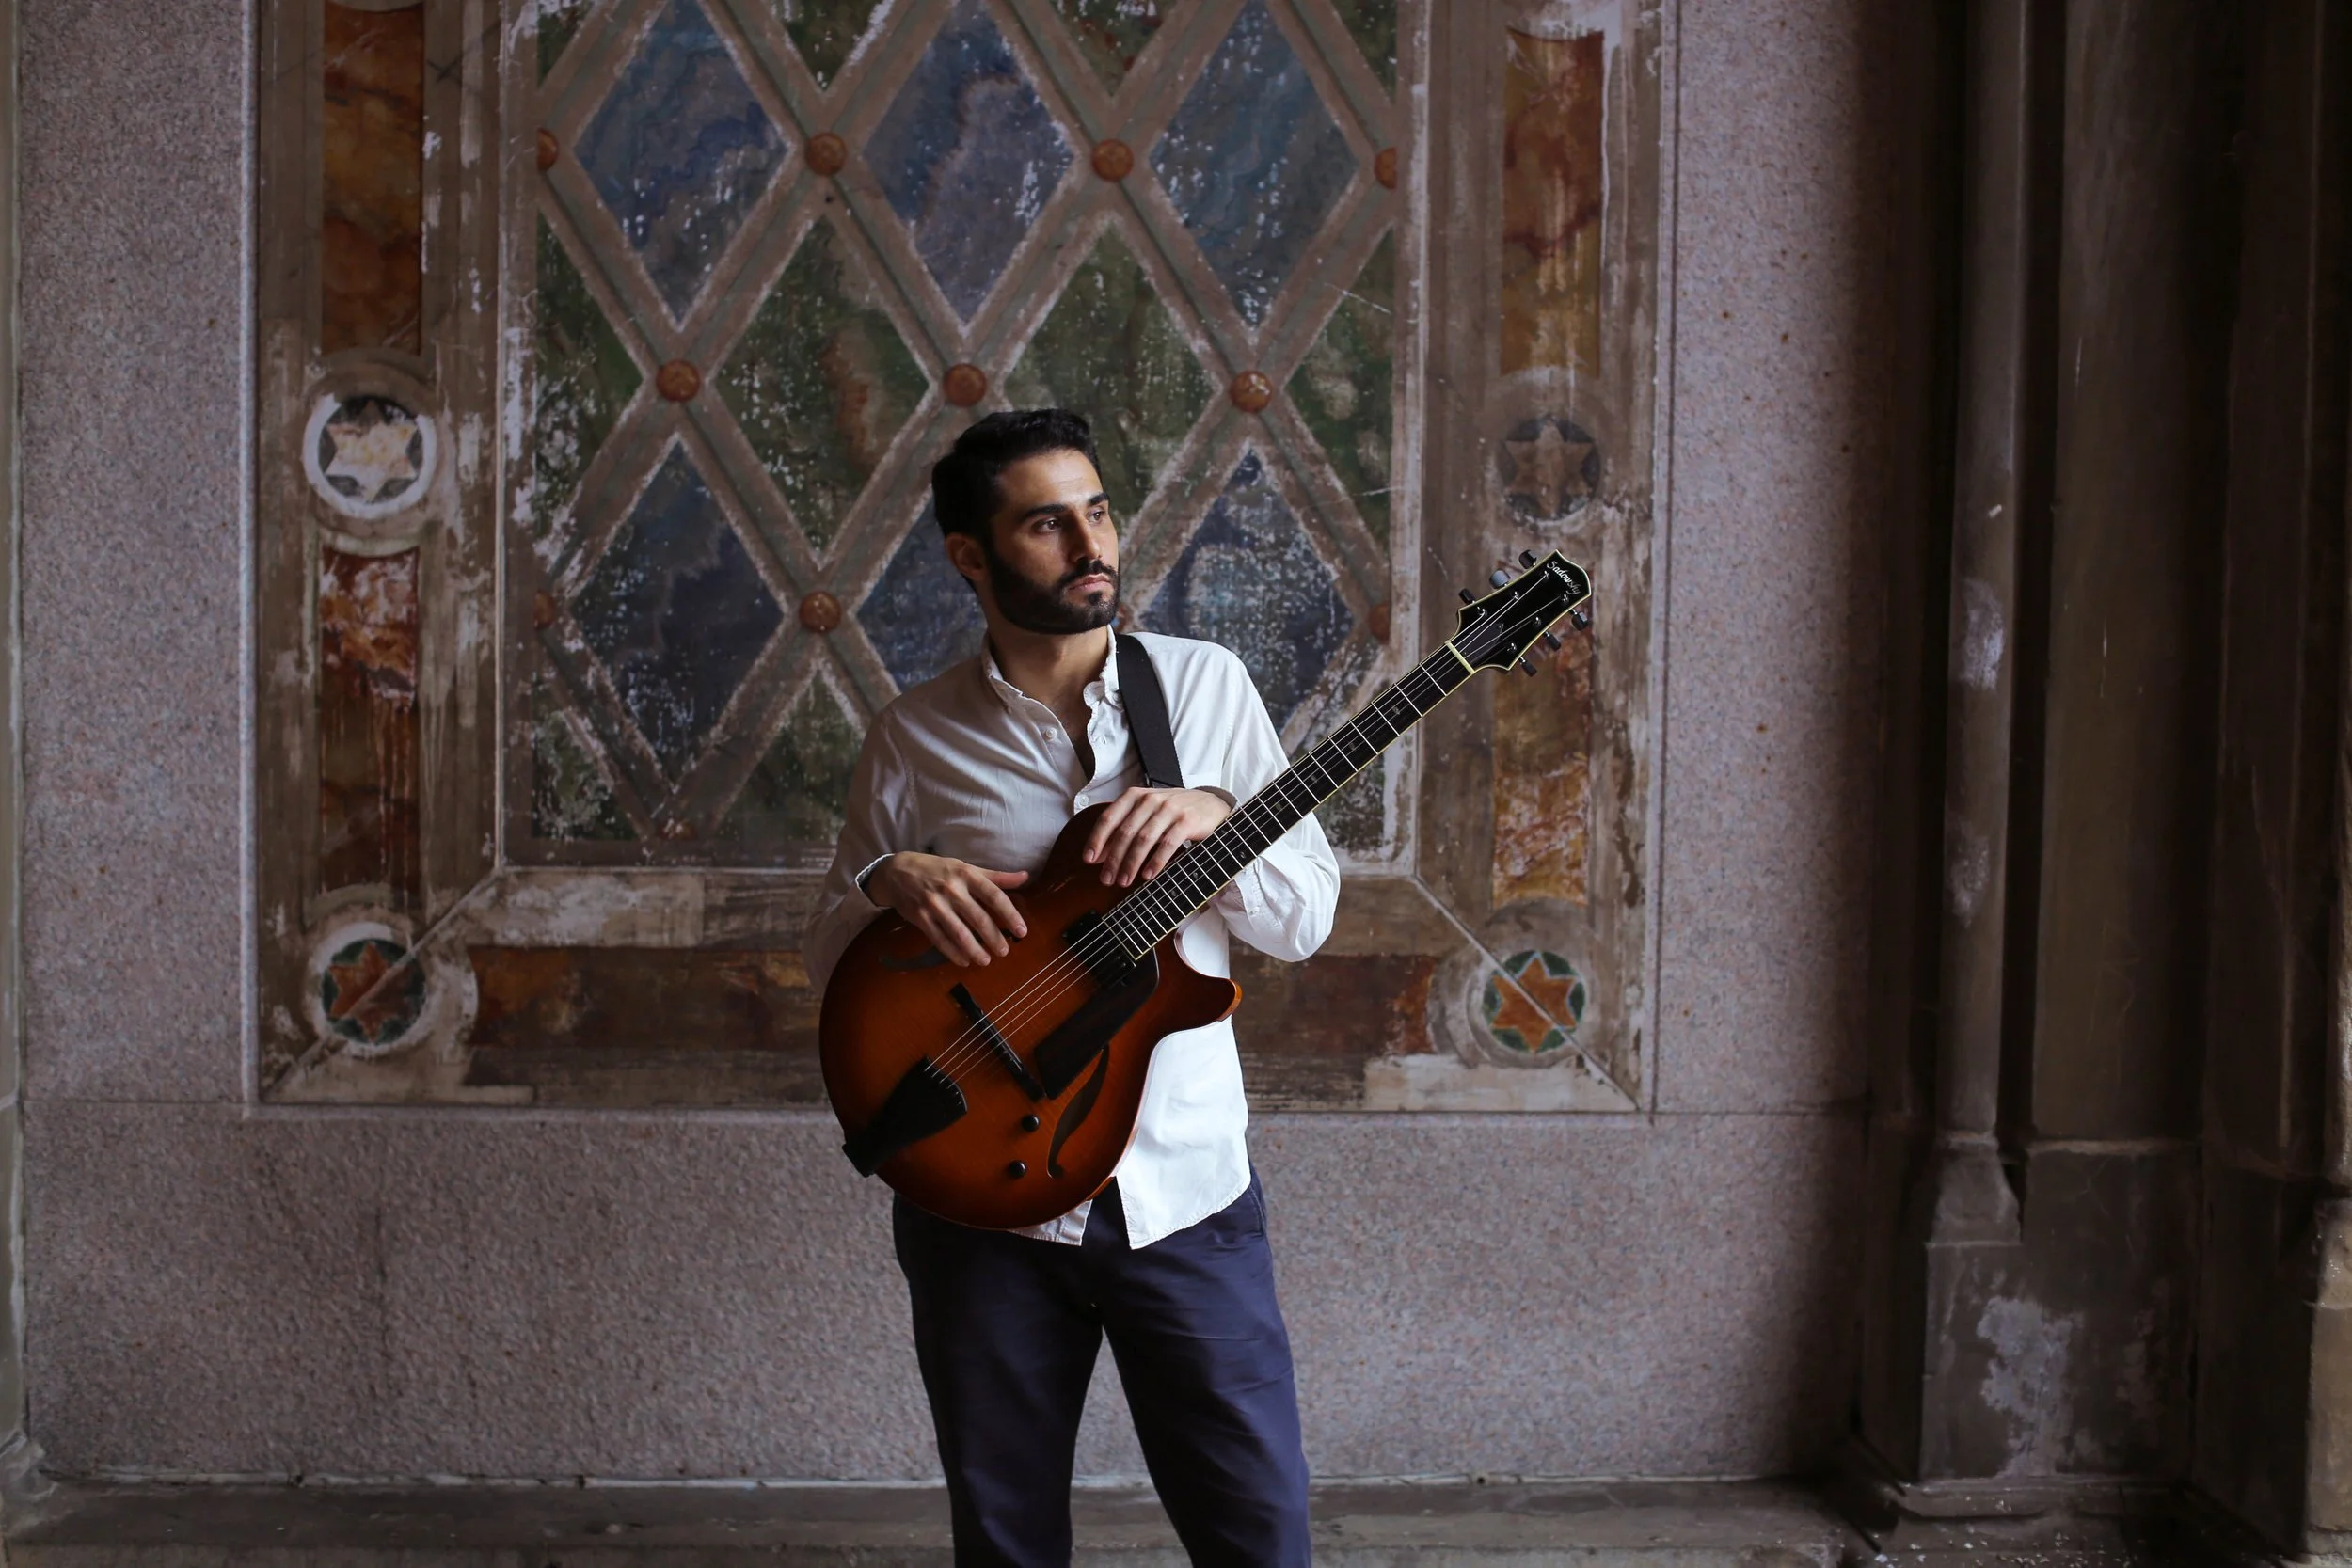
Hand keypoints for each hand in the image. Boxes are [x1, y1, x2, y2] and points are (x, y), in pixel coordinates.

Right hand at [866, 853, 1029, 967]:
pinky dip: (952, 952)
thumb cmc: (938, 869)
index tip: (1022, 931)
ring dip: (974, 949)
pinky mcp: (921, 918)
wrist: (897, 872)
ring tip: (985, 961)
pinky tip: (964, 961)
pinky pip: (939, 939)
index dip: (1010, 914)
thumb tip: (1025, 877)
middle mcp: (952, 889)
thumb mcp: (966, 867)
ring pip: (958, 932)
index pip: (994, 895)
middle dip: (993, 937)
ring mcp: (935, 904)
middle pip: (978, 917)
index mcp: (967, 875)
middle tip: (1004, 951)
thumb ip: (996, 876)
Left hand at [1083, 788, 1232, 886]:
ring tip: (1124, 881)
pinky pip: (1167, 844)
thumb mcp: (1146, 813)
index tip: (1088, 860)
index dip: (1096, 840)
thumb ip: (1125, 827)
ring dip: (1131, 863)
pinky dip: (1156, 861)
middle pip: (1124, 832)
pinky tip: (1148, 875)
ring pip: (1143, 839)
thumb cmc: (1173, 812)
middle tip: (1106, 879)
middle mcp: (1150, 800)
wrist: (1211, 805)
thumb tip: (1100, 855)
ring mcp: (1169, 809)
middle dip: (1113, 859)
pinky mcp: (1187, 821)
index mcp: (1135, 796)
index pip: (1109, 818)